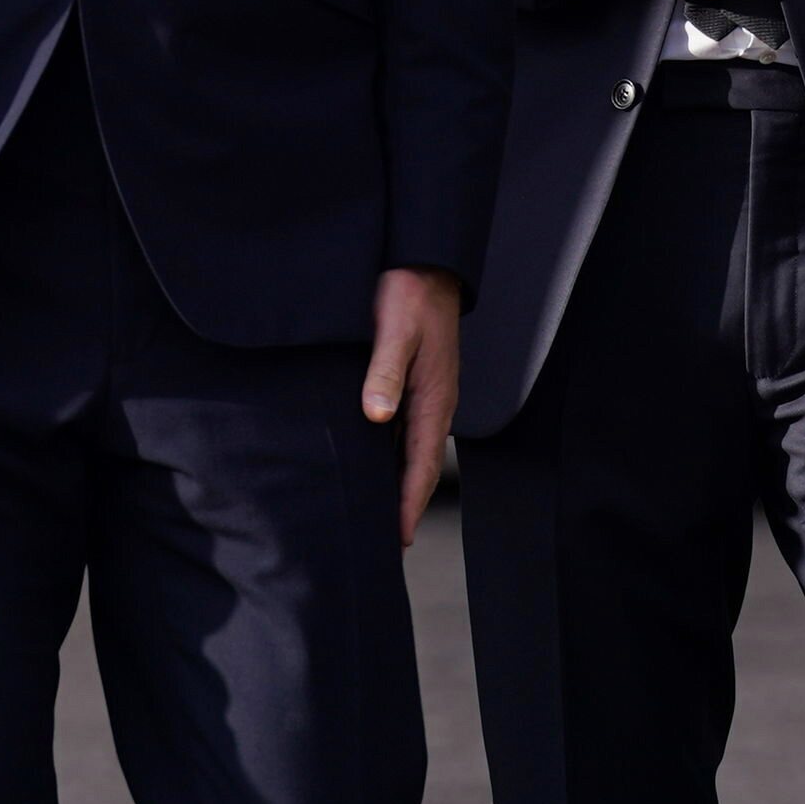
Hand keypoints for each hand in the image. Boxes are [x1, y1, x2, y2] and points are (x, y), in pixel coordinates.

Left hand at [362, 267, 462, 547]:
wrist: (424, 260)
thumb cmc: (410, 291)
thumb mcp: (396, 329)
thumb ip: (386, 371)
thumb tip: (377, 415)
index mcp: (435, 397)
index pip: (421, 465)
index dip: (408, 504)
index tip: (398, 540)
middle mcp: (433, 402)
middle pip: (416, 466)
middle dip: (402, 504)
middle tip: (382, 543)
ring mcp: (424, 393)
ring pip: (407, 450)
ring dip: (394, 481)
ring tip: (374, 513)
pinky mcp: (413, 381)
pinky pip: (401, 430)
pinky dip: (387, 454)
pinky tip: (369, 463)